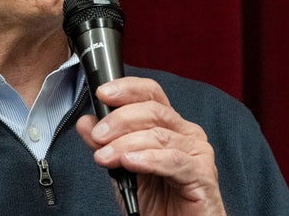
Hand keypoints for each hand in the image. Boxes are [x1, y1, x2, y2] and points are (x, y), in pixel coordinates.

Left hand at [75, 77, 225, 214]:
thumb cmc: (157, 199)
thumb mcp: (122, 167)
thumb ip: (106, 143)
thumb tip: (86, 122)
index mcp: (168, 125)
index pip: (150, 93)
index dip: (127, 88)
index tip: (103, 93)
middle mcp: (186, 133)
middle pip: (153, 111)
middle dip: (119, 120)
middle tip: (98, 135)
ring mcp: (197, 152)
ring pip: (159, 135)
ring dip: (125, 143)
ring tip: (105, 156)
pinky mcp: (202, 174)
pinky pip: (173, 160)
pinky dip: (147, 159)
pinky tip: (130, 162)